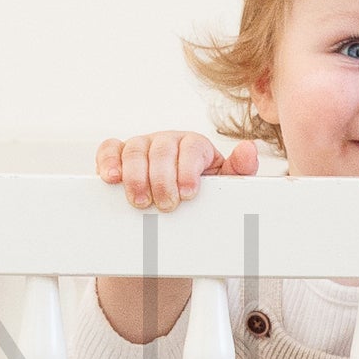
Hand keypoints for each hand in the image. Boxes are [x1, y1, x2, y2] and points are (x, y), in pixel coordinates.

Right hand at [97, 132, 260, 211]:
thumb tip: (249, 149)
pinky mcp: (119, 154)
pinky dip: (108, 161)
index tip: (188, 193)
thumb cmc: (201, 197)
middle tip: (166, 205)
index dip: (188, 170)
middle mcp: (167, 141)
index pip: (192, 148)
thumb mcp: (223, 188)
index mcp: (194, 146)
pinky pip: (110, 149)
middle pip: (162, 151)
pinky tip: (112, 178)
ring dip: (136, 177)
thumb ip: (239, 171)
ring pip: (135, 150)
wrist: (175, 217)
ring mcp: (142, 146)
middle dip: (162, 179)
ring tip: (141, 202)